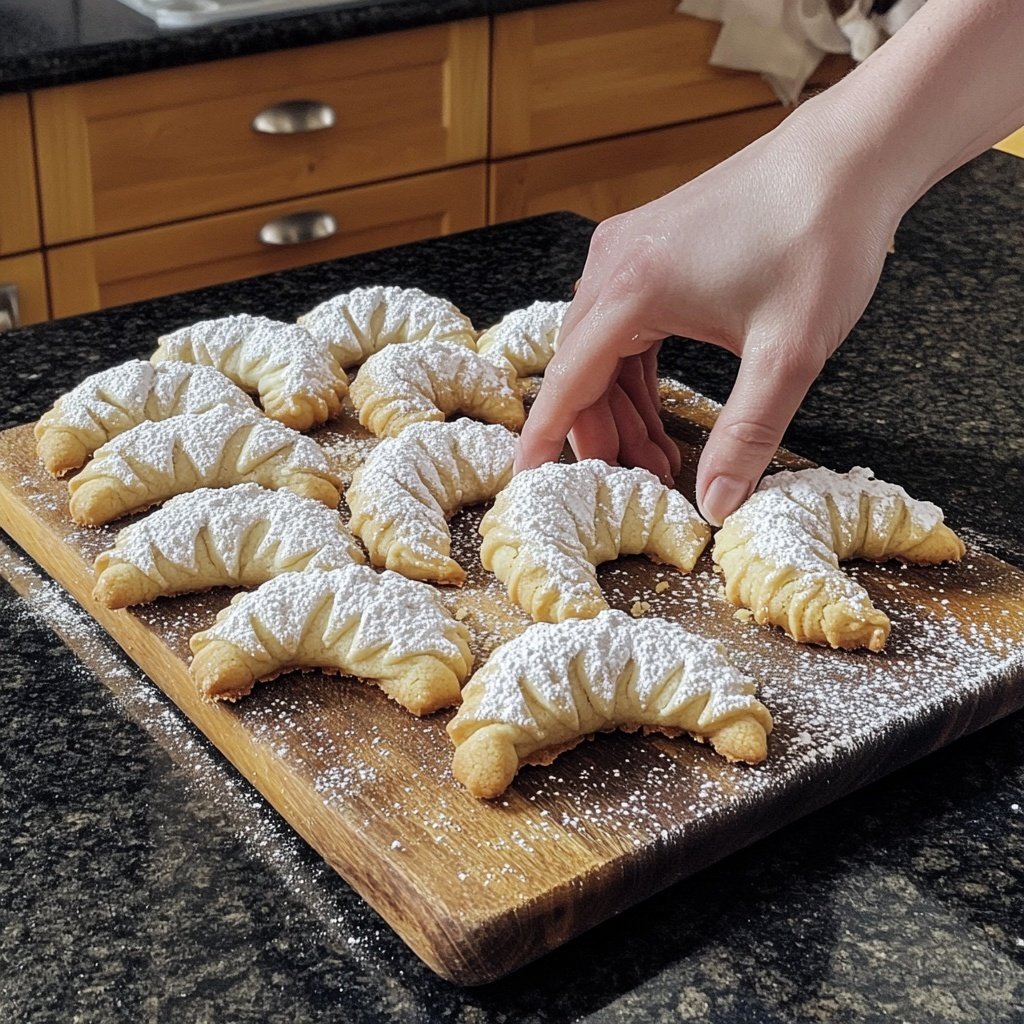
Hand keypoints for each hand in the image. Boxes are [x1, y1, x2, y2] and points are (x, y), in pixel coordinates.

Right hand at [515, 102, 900, 524]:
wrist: (851, 154)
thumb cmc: (821, 237)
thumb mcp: (787, 353)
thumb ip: (747, 435)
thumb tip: (717, 503)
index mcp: (632, 289)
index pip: (568, 381)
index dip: (547, 437)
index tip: (527, 480)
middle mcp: (614, 265)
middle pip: (582, 371)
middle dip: (605, 434)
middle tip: (643, 484)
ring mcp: (629, 251)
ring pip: (602, 351)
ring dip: (623, 407)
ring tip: (660, 457)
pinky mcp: (651, 248)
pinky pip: (622, 326)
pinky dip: (635, 372)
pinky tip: (660, 405)